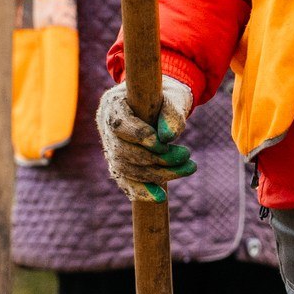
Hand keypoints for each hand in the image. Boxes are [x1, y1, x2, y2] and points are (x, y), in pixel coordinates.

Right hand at [97, 77, 196, 202]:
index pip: (120, 124)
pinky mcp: (118, 164)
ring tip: (187, 168)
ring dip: (157, 174)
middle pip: (123, 151)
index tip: (162, 144)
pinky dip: (142, 191)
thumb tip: (168, 137)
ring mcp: (109, 148)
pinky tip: (160, 197)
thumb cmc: (164, 97)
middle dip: (155, 158)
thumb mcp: (172, 97)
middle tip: (186, 155)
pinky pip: (125, 181)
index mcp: (113, 104)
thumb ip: (172, 113)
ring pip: (126, 168)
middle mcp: (105, 128)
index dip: (139, 136)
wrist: (158, 104)